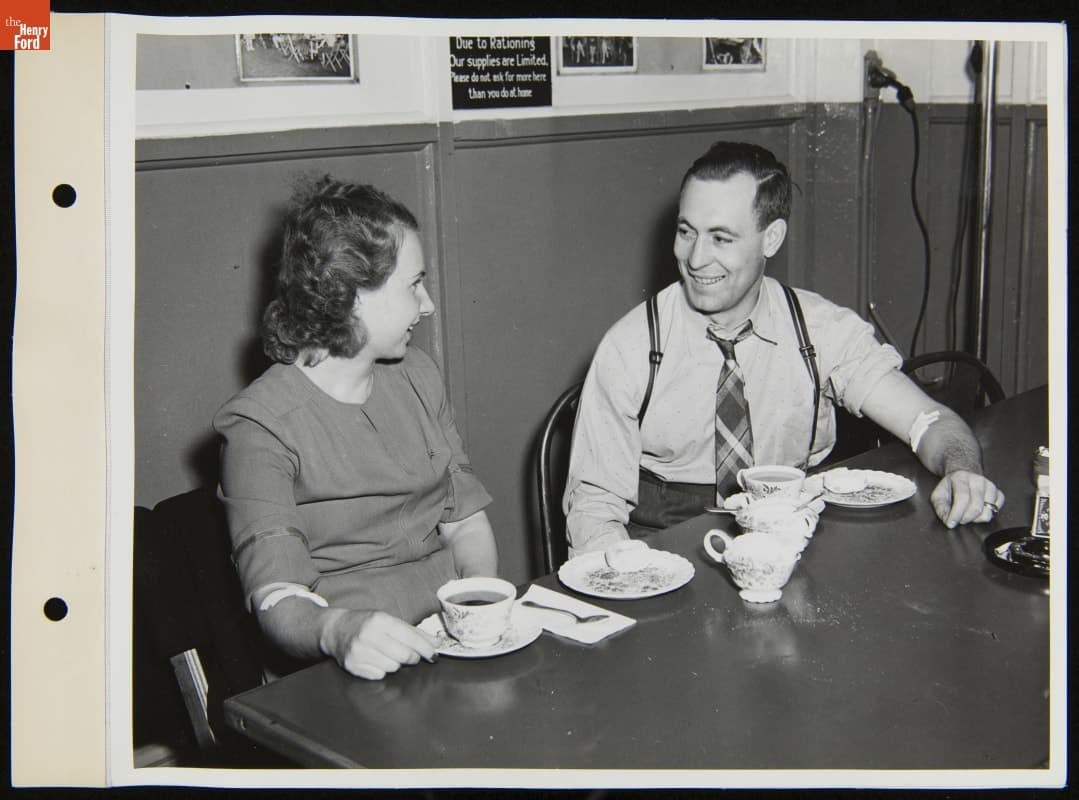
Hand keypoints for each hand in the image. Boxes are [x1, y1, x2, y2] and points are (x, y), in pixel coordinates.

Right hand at [320, 609, 439, 679]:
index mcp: (379, 620)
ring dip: (396, 663)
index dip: (426, 648)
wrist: (335, 630)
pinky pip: (379, 675)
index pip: (410, 637)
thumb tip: (435, 642)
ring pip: (393, 667)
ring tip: (387, 654)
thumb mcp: (388, 620)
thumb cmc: (365, 624)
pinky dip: (382, 670)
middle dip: (412, 657)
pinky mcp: (353, 666)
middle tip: (411, 655)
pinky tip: (376, 660)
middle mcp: (368, 636)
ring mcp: (359, 652)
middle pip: (404, 655)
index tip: (434, 654)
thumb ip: (412, 631)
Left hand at [930, 470, 1005, 528]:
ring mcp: (990, 486)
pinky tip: (978, 511)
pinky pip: (997, 509)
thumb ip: (940, 508)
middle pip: (976, 507)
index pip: (962, 498)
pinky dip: (987, 514)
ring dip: (977, 518)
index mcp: (961, 477)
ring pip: (988, 511)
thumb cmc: (950, 487)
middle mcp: (978, 480)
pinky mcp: (998, 493)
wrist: (963, 476)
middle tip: (959, 519)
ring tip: (968, 514)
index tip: (951, 523)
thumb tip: (948, 521)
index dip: (957, 514)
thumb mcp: (938, 495)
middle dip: (966, 518)